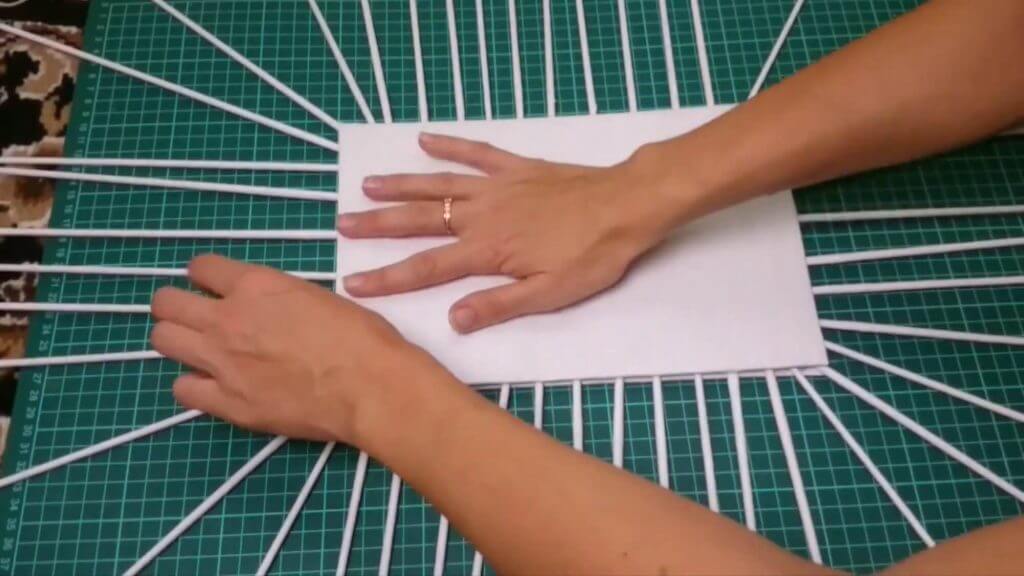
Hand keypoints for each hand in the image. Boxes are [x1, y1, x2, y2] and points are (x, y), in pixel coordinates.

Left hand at [149, 254, 458, 444]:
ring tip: (198, 348)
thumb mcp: (319, 297)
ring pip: (163, 341)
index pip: (200, 267)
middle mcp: (229, 319)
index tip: (213, 286)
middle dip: (176, 305)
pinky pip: (181, 389)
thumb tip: (270, 309)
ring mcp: (222, 362)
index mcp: (256, 285)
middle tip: (195, 316)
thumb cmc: (361, 337)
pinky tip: (212, 384)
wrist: (371, 386)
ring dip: (177, 340)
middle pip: (167, 302)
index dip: (205, 276)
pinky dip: (193, 385)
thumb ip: (280, 299)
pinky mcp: (227, 403)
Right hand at [338, 133, 684, 332]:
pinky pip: (476, 153)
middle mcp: (482, 215)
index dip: (386, 278)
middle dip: (378, 225)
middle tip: (342, 224)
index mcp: (487, 251)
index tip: (352, 284)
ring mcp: (498, 187)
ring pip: (438, 185)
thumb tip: (453, 320)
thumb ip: (499, 305)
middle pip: (419, 221)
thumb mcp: (549, 294)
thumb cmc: (592, 255)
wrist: (627, 206)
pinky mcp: (517, 167)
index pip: (426, 269)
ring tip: (366, 184)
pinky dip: (449, 145)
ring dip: (401, 186)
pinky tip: (425, 139)